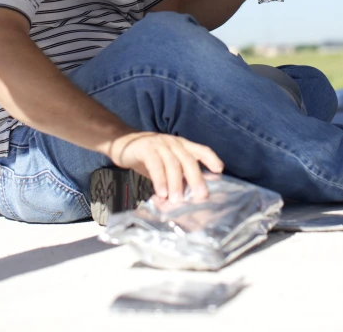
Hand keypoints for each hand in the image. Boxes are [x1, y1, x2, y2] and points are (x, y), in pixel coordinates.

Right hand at [108, 131, 223, 201]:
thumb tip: (190, 196)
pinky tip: (161, 192)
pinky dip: (159, 179)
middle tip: (201, 196)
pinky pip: (155, 164)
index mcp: (182, 145)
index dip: (211, 158)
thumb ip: (178, 175)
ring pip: (172, 163)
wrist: (123, 143)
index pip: (201, 149)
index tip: (219, 170)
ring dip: (176, 183)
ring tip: (177, 200)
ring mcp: (159, 144)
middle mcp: (174, 142)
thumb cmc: (149, 157)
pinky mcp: (145, 148)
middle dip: (196, 178)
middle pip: (188, 159)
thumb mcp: (166, 164)